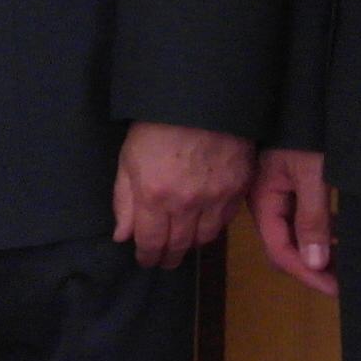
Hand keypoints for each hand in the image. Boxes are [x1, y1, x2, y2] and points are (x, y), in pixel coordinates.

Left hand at [115, 121, 254, 267]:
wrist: (200, 99)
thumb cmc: (156, 125)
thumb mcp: (128, 159)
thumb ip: (124, 201)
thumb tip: (122, 236)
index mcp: (154, 197)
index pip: (151, 242)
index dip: (147, 256)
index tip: (145, 260)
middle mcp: (186, 205)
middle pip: (179, 245)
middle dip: (169, 257)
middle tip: (164, 260)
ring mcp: (215, 198)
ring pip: (205, 238)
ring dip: (192, 246)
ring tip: (183, 247)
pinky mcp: (237, 188)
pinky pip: (226, 220)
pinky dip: (214, 228)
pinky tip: (205, 226)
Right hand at [249, 146, 336, 296]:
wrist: (306, 95)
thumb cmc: (307, 132)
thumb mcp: (314, 175)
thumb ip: (313, 220)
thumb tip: (314, 264)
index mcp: (263, 200)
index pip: (281, 251)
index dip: (307, 274)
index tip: (337, 288)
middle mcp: (266, 202)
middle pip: (285, 248)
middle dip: (313, 267)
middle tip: (345, 280)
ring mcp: (277, 195)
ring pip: (295, 236)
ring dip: (319, 252)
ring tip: (348, 261)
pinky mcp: (291, 188)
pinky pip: (302, 221)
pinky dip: (322, 233)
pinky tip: (342, 235)